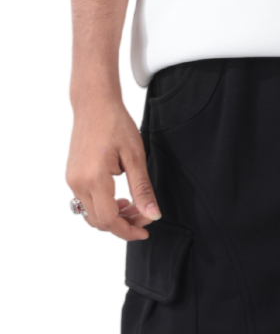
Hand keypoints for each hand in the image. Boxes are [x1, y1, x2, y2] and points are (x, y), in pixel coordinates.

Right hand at [66, 99, 160, 240]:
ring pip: (92, 216)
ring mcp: (72, 180)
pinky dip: (104, 208)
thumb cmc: (115, 123)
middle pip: (100, 222)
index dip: (128, 230)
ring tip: (133, 206)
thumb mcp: (135, 157)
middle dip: (124, 225)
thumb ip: (142, 190)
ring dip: (114, 218)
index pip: (109, 220)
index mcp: (94, 178)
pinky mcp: (73, 177)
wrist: (93, 103)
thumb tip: (153, 215)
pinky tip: (119, 199)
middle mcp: (78, 182)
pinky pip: (87, 204)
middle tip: (143, 215)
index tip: (145, 230)